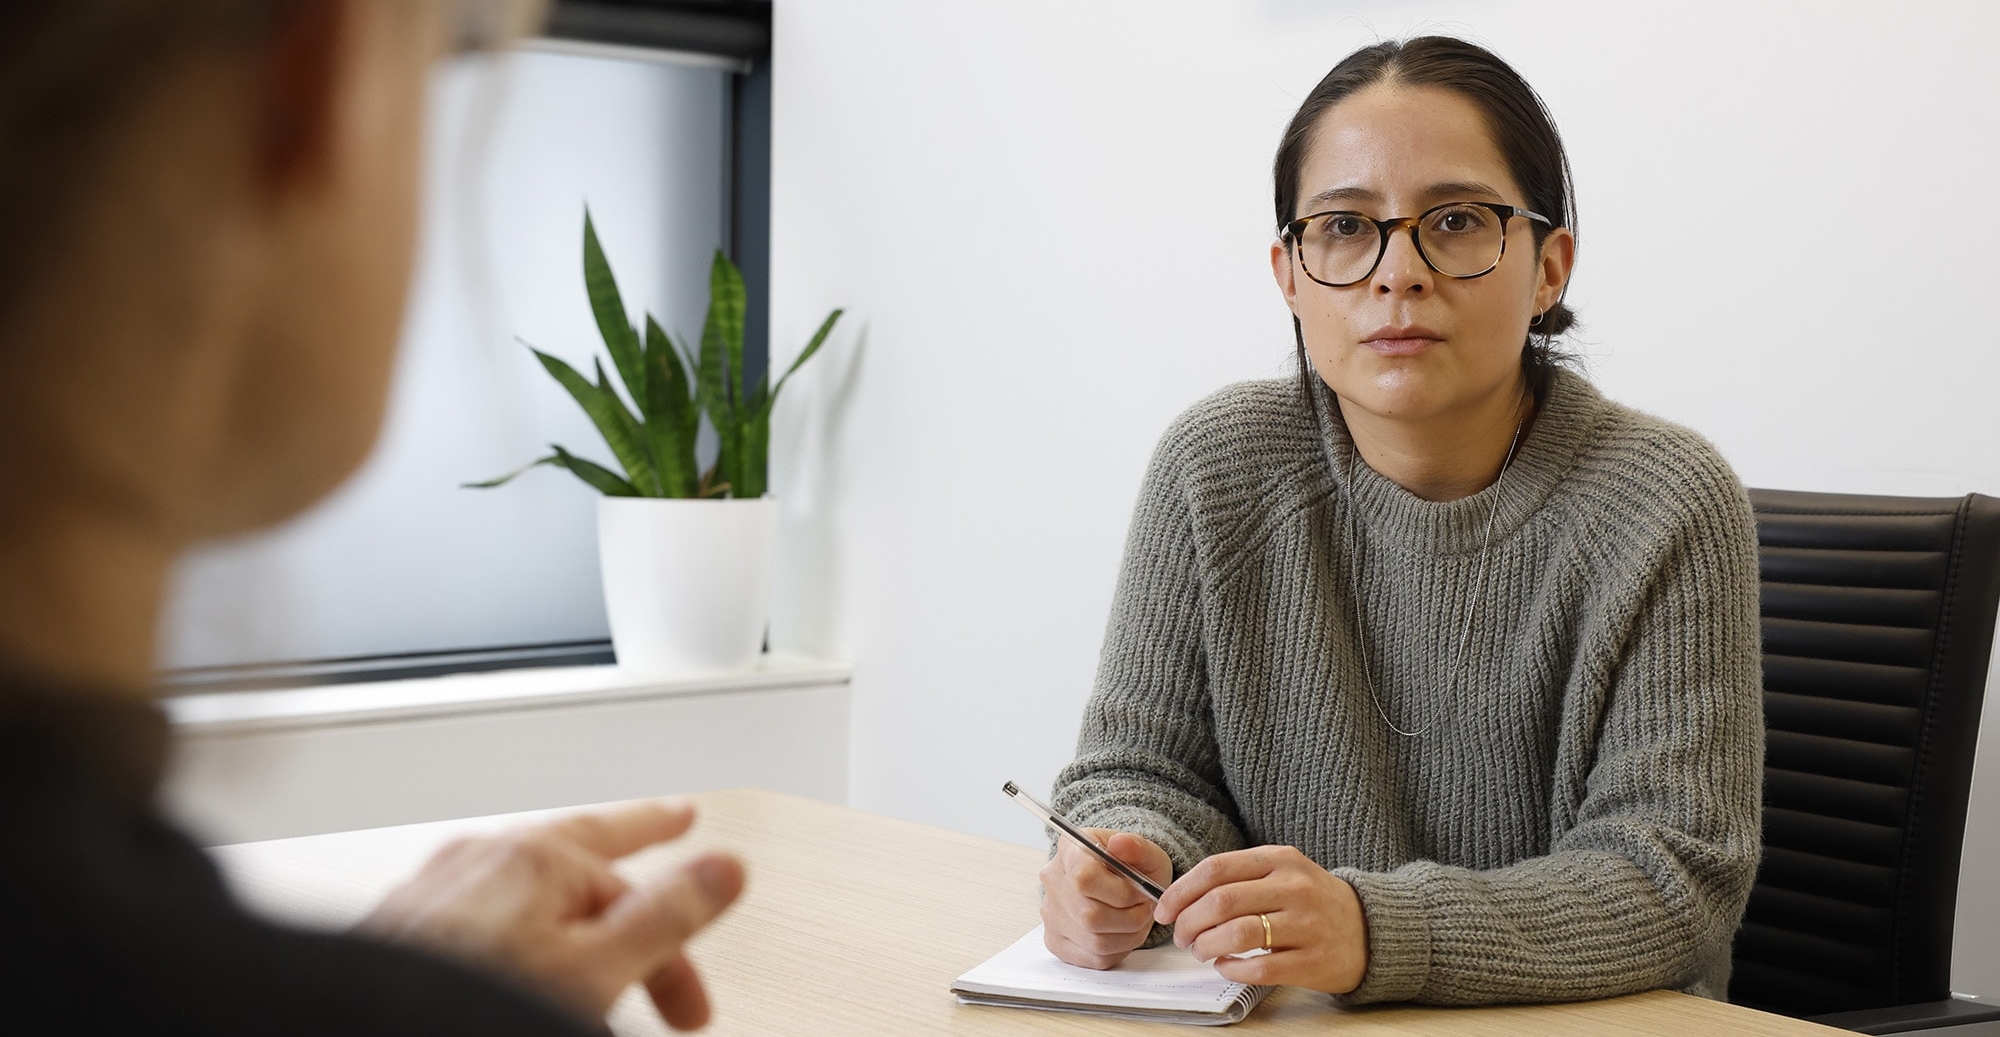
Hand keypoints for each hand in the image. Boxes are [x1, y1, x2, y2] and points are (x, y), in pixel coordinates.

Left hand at [358, 798, 745, 1029]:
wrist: (351, 1031)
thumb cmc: (461, 1012)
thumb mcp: (594, 969)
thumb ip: (665, 916)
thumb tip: (724, 867)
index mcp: (537, 857)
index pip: (637, 874)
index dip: (682, 932)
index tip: (707, 939)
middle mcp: (480, 859)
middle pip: (579, 857)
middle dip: (628, 881)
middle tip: (668, 856)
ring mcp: (431, 891)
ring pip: (523, 886)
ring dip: (569, 910)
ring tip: (590, 948)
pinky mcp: (396, 931)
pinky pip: (479, 914)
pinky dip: (515, 931)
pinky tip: (509, 963)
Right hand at [1038, 828, 1173, 968]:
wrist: (1121, 881)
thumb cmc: (1131, 866)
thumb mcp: (1144, 851)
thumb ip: (1137, 847)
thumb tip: (1120, 843)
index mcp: (1070, 851)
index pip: (1083, 878)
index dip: (1120, 892)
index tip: (1140, 891)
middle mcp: (1053, 882)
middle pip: (1089, 916)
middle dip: (1130, 918)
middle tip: (1144, 909)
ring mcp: (1052, 915)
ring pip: (1094, 941)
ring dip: (1128, 935)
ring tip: (1137, 919)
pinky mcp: (1057, 941)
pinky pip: (1093, 958)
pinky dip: (1118, 949)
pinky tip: (1124, 932)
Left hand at [1154, 845, 1367, 993]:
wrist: (1370, 929)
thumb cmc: (1312, 901)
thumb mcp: (1282, 872)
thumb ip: (1239, 878)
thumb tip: (1181, 897)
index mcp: (1280, 859)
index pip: (1215, 869)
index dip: (1181, 891)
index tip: (1164, 909)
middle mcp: (1294, 887)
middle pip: (1220, 902)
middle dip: (1188, 923)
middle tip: (1181, 936)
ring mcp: (1306, 924)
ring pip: (1236, 934)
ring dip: (1206, 947)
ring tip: (1201, 952)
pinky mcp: (1314, 960)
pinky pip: (1259, 967)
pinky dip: (1231, 970)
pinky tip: (1225, 967)